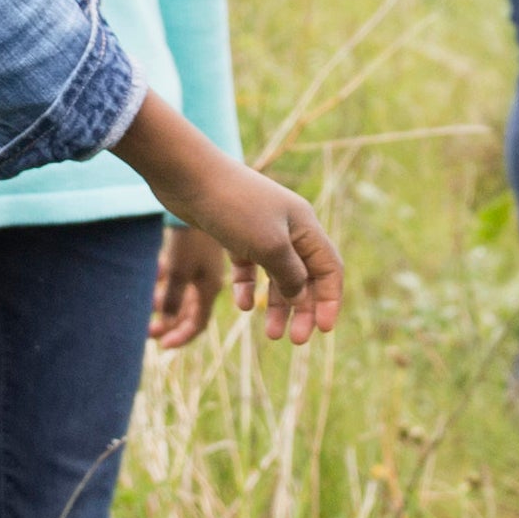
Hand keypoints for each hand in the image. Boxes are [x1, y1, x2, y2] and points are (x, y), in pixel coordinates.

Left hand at [150, 226, 229, 348]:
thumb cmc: (190, 234)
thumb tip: (166, 320)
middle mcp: (208, 275)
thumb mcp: (181, 271)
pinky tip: (156, 270)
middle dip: (169, 322)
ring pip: (182, 290)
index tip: (162, 345)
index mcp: (211, 286)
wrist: (197, 189)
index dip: (181, 336)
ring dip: (165, 299)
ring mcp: (201, 259)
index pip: (198, 322)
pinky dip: (166, 276)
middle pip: (189, 309)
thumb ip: (174, 299)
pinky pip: (178, 270)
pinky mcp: (192, 245)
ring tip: (149, 302)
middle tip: (148, 331)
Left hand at [207, 165, 342, 343]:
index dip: (330, 300)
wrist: (188, 176)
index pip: (329, 268)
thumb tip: (300, 296)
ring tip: (270, 335)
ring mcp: (260, 230)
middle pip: (305, 275)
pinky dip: (249, 287)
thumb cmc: (234, 208)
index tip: (323, 330)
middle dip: (303, 309)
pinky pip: (249, 267)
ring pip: (277, 275)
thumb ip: (290, 275)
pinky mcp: (235, 234)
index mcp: (304, 226)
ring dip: (277, 305)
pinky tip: (242, 305)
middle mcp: (287, 227)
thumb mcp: (269, 246)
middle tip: (295, 341)